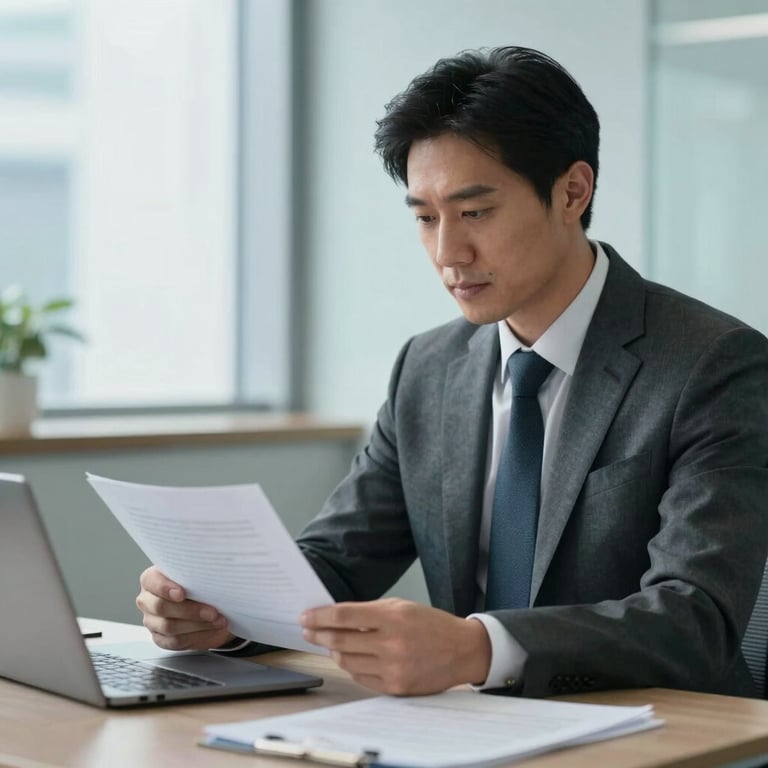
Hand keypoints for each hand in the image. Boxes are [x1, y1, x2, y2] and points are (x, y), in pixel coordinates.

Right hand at [136, 566, 232, 650]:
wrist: (208, 605)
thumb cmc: (200, 584)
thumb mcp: (199, 573)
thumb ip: (197, 570)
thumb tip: (212, 569)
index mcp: (152, 579)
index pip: (152, 581)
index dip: (165, 588)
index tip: (182, 593)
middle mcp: (148, 600)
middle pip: (161, 607)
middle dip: (190, 610)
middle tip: (212, 611)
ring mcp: (152, 621)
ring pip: (169, 626)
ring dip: (198, 624)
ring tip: (218, 620)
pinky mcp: (161, 638)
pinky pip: (175, 641)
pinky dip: (197, 635)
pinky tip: (211, 629)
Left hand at [300, 598, 490, 694]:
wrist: (462, 650)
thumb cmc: (431, 624)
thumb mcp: (402, 607)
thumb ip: (370, 612)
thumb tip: (336, 618)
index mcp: (393, 617)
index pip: (344, 616)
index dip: (320, 617)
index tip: (305, 617)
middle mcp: (391, 643)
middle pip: (340, 640)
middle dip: (318, 634)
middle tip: (308, 630)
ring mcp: (393, 668)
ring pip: (347, 661)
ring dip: (333, 651)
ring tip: (330, 643)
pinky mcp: (395, 687)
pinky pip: (361, 677)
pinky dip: (351, 666)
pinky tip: (350, 657)